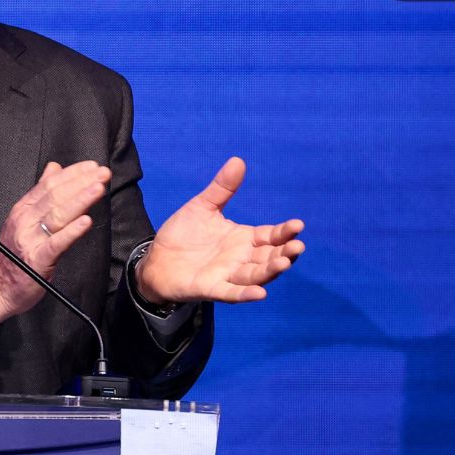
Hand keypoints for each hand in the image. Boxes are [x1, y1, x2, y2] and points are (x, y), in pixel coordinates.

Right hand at [0, 160, 110, 329]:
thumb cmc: (12, 255)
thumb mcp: (23, 217)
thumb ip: (40, 193)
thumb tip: (54, 169)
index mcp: (23, 209)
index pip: (49, 184)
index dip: (72, 173)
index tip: (91, 166)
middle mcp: (25, 221)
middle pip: (56, 196)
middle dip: (82, 182)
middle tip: (103, 173)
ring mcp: (30, 240)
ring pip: (58, 214)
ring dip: (80, 199)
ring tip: (98, 189)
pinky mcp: (37, 260)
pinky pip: (56, 243)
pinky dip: (72, 231)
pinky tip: (85, 222)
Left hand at [136, 157, 304, 304]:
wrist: (156, 259)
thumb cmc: (183, 234)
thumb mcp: (202, 207)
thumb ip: (221, 188)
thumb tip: (238, 160)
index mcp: (243, 238)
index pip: (270, 236)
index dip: (284, 232)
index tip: (298, 225)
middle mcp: (240, 258)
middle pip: (269, 257)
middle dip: (285, 253)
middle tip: (297, 246)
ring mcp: (227, 275)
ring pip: (255, 275)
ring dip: (271, 271)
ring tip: (284, 263)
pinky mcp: (211, 289)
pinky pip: (232, 293)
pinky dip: (246, 294)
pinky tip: (260, 293)